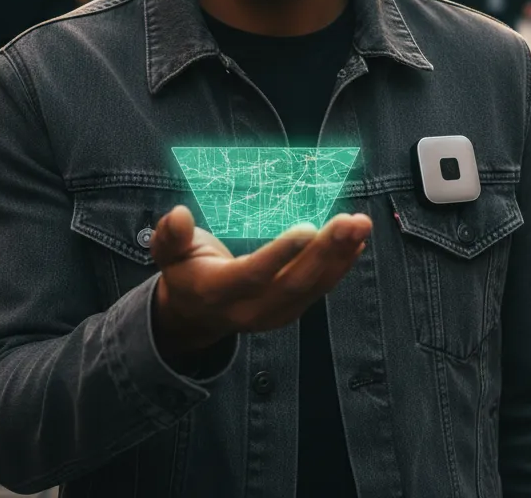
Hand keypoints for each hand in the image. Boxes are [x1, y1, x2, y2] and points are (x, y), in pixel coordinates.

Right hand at [150, 206, 371, 358]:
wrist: (196, 315)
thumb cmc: (185, 272)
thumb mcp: (169, 254)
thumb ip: (171, 236)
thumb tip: (178, 214)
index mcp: (217, 292)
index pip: (253, 275)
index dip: (280, 253)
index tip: (307, 227)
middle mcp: (249, 309)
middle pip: (293, 283)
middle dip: (325, 251)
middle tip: (349, 220)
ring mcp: (273, 314)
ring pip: (313, 288)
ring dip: (340, 255)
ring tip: (361, 225)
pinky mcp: (290, 311)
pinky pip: (319, 290)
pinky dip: (341, 265)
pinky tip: (357, 242)